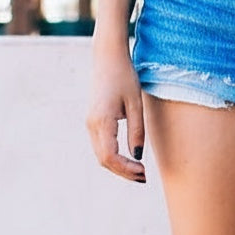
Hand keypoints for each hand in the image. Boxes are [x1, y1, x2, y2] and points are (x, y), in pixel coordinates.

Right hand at [86, 46, 147, 183]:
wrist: (107, 58)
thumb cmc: (124, 77)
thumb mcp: (136, 104)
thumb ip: (136, 131)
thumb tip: (136, 156)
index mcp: (102, 121)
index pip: (110, 156)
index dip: (126, 169)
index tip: (143, 171)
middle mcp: (92, 125)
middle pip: (104, 160)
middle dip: (123, 172)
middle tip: (143, 176)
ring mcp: (90, 124)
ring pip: (101, 155)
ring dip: (119, 166)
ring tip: (139, 171)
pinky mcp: (93, 122)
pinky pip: (101, 147)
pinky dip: (114, 157)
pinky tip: (129, 159)